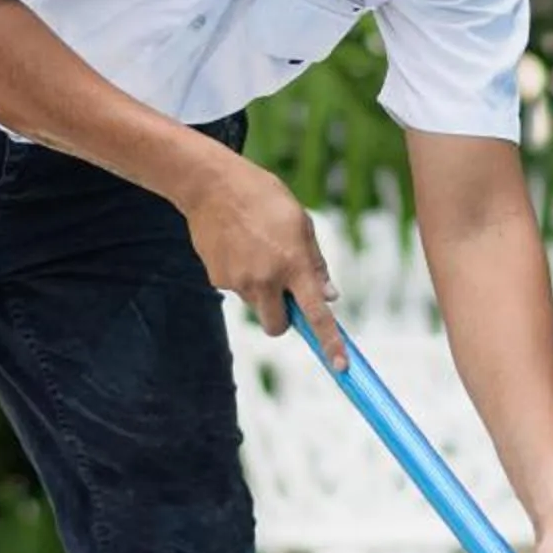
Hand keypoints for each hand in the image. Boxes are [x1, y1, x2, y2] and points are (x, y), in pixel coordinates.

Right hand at [187, 157, 344, 369]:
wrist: (211, 185)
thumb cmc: (263, 197)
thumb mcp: (301, 223)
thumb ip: (316, 263)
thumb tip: (330, 296)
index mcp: (294, 264)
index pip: (317, 314)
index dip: (330, 343)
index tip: (341, 366)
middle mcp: (266, 279)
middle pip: (278, 327)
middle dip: (283, 318)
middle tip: (283, 291)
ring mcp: (239, 282)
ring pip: (257, 305)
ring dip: (262, 291)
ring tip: (256, 250)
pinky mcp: (217, 279)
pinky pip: (237, 289)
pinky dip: (242, 276)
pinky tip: (238, 246)